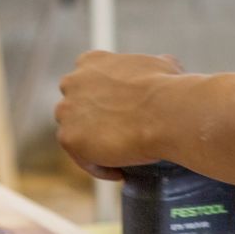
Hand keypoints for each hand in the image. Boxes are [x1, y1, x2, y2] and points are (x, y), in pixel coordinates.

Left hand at [55, 50, 181, 179]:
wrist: (166, 112)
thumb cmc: (167, 87)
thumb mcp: (160, 64)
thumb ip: (148, 67)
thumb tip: (162, 69)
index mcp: (92, 61)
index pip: (88, 81)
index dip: (105, 97)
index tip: (122, 110)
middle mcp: (73, 82)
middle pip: (76, 107)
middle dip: (94, 120)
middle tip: (120, 134)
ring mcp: (67, 111)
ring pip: (77, 134)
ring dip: (95, 145)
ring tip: (122, 157)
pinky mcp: (69, 138)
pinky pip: (83, 158)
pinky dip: (101, 167)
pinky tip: (121, 171)